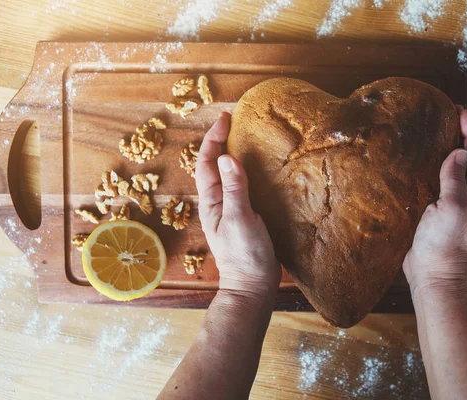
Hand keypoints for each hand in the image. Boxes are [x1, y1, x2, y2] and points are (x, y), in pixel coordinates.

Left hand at [195, 112, 280, 296]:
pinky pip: (242, 187)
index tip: (225, 118)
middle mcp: (218, 202)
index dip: (213, 139)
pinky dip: (247, 171)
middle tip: (235, 122)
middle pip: (214, 166)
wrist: (253, 287)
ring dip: (233, 154)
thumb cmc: (244, 255)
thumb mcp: (240, 219)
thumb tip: (227, 157)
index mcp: (211, 201)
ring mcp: (231, 210)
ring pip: (228, 175)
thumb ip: (234, 188)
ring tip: (247, 137)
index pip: (207, 162)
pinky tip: (260, 168)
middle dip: (221, 142)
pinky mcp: (246, 216)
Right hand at [403, 108, 466, 292]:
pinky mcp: (434, 209)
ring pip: (452, 167)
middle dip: (461, 134)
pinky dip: (431, 165)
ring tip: (433, 130)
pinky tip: (418, 159)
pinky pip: (435, 180)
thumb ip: (455, 179)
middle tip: (447, 115)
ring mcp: (451, 202)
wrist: (431, 272)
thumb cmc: (445, 243)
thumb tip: (458, 152)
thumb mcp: (453, 207)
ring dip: (446, 148)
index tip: (460, 111)